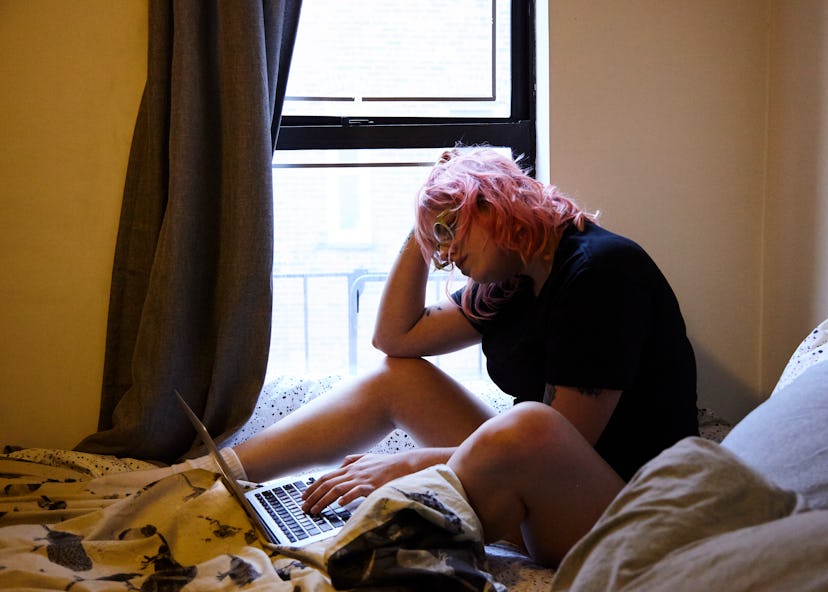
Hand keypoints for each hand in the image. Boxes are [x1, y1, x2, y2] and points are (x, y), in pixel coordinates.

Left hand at [300, 452, 415, 514]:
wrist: (404, 465)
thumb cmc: (386, 463)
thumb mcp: (367, 457)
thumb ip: (353, 459)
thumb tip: (342, 463)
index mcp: (350, 467)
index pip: (326, 477)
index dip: (312, 486)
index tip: (303, 496)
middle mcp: (352, 472)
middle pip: (327, 484)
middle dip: (312, 496)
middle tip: (303, 507)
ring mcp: (361, 479)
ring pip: (336, 489)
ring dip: (322, 501)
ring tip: (314, 511)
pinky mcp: (371, 486)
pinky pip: (356, 491)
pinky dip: (346, 497)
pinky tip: (339, 504)